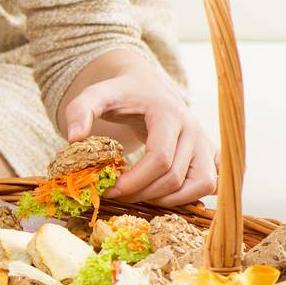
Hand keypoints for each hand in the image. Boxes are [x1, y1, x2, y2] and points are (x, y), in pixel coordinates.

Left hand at [60, 64, 218, 206]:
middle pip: (175, 176)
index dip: (135, 180)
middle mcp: (194, 129)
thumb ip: (80, 110)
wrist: (147, 85)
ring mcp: (206, 142)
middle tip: (116, 194)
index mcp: (168, 113)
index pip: (160, 158)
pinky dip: (190, 197)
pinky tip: (162, 194)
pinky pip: (212, 185)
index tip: (109, 188)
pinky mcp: (211, 154)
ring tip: (139, 195)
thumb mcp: (97, 94)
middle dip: (143, 193)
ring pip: (200, 185)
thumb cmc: (122, 93)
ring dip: (168, 199)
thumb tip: (73, 138)